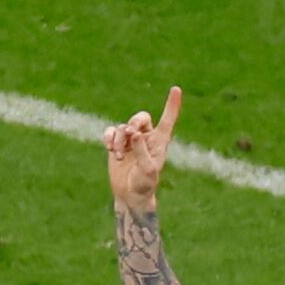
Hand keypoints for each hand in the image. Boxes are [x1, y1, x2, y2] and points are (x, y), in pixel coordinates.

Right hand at [104, 86, 182, 211]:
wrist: (129, 195)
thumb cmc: (144, 184)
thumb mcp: (147, 170)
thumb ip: (141, 151)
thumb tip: (134, 133)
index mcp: (159, 141)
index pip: (167, 120)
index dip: (172, 105)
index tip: (176, 89)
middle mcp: (146, 137)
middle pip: (141, 118)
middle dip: (134, 122)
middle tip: (129, 134)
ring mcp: (130, 140)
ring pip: (123, 128)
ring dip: (118, 140)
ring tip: (117, 156)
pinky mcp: (117, 144)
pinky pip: (111, 131)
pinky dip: (108, 137)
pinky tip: (108, 147)